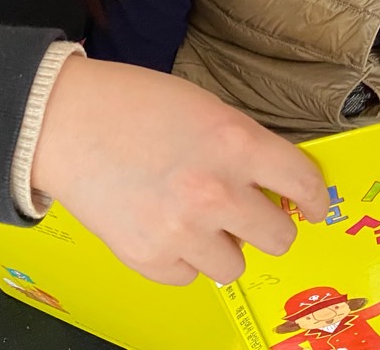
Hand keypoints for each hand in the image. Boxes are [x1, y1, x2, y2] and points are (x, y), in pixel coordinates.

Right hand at [31, 55, 328, 286]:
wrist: (66, 121)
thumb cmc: (134, 104)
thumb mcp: (206, 107)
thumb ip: (243, 145)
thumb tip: (274, 182)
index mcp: (237, 143)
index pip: (303, 184)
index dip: (313, 199)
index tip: (311, 206)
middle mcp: (217, 192)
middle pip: (278, 237)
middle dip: (269, 226)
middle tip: (252, 215)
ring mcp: (182, 230)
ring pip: (234, 265)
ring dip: (223, 245)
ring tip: (197, 219)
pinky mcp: (149, 256)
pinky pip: (188, 275)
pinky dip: (182, 258)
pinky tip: (165, 226)